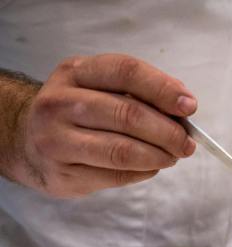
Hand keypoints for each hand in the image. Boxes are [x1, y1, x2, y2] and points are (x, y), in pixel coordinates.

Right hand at [11, 53, 196, 197]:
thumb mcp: (99, 88)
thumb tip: (183, 107)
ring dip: (159, 156)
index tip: (190, 107)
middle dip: (168, 132)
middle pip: (128, 114)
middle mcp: (60, 103)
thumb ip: (138, 93)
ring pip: (122, 150)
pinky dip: (144, 172)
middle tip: (187, 143)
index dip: (163, 89)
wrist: (27, 141)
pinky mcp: (62, 173)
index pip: (126, 72)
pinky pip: (116, 175)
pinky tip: (151, 167)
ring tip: (172, 156)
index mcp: (75, 73)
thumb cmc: (78, 112)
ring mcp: (56, 140)